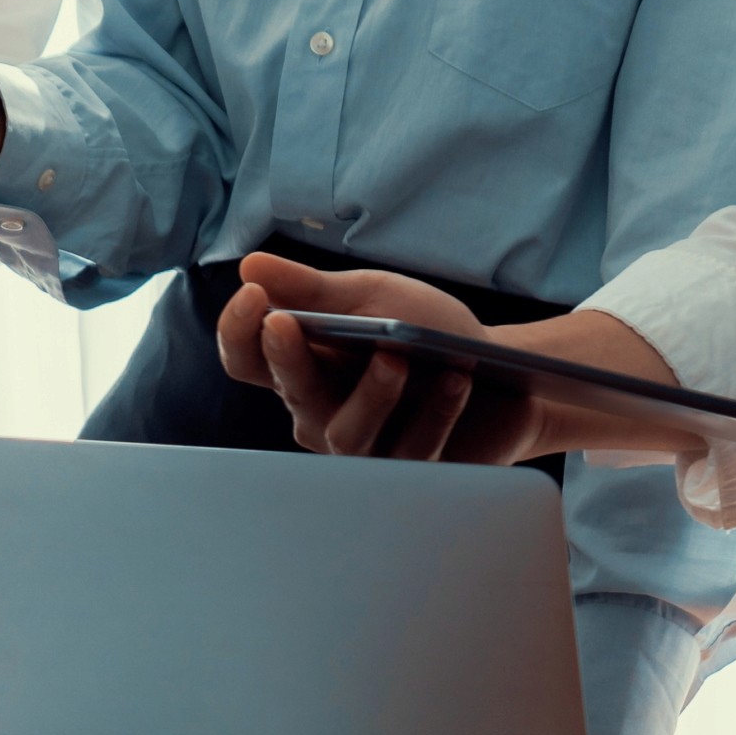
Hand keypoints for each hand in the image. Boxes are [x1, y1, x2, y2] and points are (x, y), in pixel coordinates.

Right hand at [214, 253, 543, 463]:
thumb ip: (314, 287)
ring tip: (396, 356)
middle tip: (286, 322)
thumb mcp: (373, 297)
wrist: (498, 367)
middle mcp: (322, 414)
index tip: (252, 294)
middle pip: (292, 394)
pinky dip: (436, 412)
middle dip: (286, 359)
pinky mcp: (416, 470)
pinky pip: (417, 450)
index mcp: (303, 368)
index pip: (247, 360)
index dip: (237, 332)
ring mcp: (368, 449)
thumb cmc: (423, 330)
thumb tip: (249, 264)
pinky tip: (454, 379)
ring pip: (349, 435)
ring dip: (372, 394)